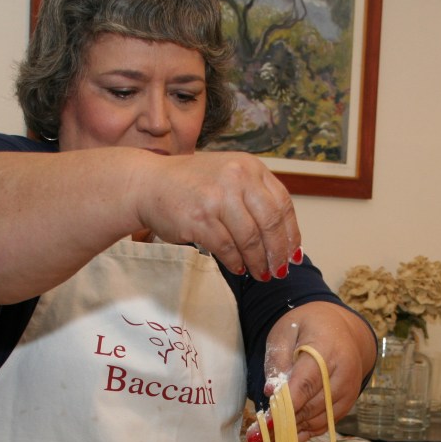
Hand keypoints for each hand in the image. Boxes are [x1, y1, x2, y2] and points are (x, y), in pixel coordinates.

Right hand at [133, 152, 300, 282]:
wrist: (148, 184)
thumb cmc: (191, 185)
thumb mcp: (229, 178)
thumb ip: (255, 198)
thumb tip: (284, 240)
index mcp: (249, 167)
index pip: (282, 204)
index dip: (290, 233)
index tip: (292, 254)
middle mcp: (236, 178)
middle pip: (270, 223)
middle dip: (277, 252)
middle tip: (279, 270)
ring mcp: (218, 197)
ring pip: (250, 238)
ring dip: (258, 262)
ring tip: (260, 274)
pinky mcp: (200, 218)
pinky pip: (227, 248)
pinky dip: (235, 262)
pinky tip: (238, 268)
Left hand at [252, 302, 375, 441]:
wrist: (341, 329)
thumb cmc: (308, 327)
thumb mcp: (285, 332)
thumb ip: (277, 360)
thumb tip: (270, 392)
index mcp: (327, 349)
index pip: (305, 383)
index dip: (285, 406)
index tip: (265, 423)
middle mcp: (344, 372)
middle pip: (311, 405)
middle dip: (283, 423)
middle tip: (256, 436)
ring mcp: (349, 390)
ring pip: (318, 419)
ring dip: (292, 431)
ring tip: (267, 439)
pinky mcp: (348, 403)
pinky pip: (326, 423)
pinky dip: (305, 432)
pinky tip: (286, 436)